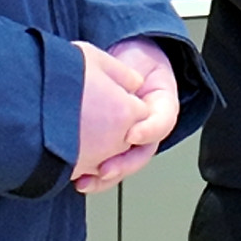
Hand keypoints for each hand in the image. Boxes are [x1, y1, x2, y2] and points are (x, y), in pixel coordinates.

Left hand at [71, 41, 162, 192]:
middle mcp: (148, 127)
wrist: (124, 59)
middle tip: (105, 169)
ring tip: (87, 181)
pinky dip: (93, 176)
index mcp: (161, 107)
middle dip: (123, 164)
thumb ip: (133, 76)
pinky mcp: (111, 146)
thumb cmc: (134, 62)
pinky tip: (78, 179)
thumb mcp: (139, 62)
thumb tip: (128, 86)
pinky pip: (106, 165)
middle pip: (142, 154)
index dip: (148, 131)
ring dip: (107, 176)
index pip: (162, 123)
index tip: (131, 135)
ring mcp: (131, 139)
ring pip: (125, 164)